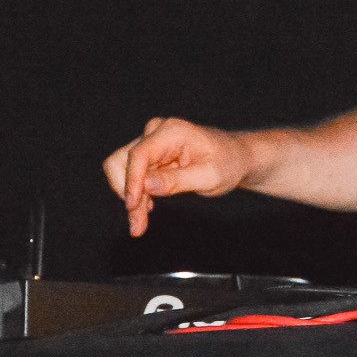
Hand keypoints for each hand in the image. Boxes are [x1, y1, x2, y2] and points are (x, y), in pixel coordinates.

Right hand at [104, 117, 254, 236]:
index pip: (139, 154)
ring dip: (129, 198)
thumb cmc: (227, 163)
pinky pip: (131, 176)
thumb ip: (178, 181)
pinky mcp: (148, 156)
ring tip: (139, 224)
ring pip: (122, 171)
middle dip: (127, 194)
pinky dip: (135, 196)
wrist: (234, 158)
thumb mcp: (209, 177)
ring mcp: (150, 143)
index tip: (133, 206)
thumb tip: (146, 185)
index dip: (131, 181)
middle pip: (122, 161)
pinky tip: (145, 212)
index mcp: (172, 132)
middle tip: (137, 224)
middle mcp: (156, 132)